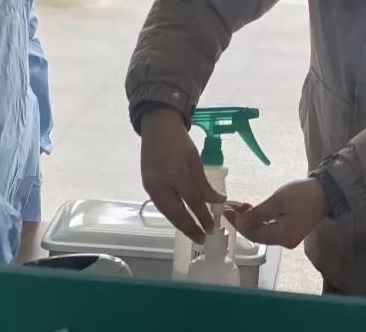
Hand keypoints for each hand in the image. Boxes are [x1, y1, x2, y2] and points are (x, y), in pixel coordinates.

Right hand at [140, 108, 224, 242]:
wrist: (157, 127)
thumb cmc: (180, 141)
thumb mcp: (195, 161)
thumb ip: (204, 184)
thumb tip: (218, 201)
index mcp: (177, 175)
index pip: (193, 202)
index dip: (203, 216)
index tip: (213, 227)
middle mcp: (161, 184)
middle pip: (177, 213)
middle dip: (190, 228)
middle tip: (202, 239)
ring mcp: (151, 186)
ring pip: (167, 212)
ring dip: (180, 225)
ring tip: (192, 234)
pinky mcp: (146, 186)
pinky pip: (161, 205)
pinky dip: (171, 215)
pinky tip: (180, 220)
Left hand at [225, 179, 327, 249]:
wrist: (326, 192)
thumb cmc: (302, 195)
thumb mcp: (277, 201)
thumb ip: (258, 214)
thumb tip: (240, 223)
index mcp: (281, 236)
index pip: (252, 234)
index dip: (238, 223)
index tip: (226, 210)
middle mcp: (284, 241)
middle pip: (257, 235)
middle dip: (242, 221)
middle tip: (231, 206)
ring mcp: (288, 237)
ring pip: (262, 231)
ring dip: (250, 219)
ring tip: (240, 205)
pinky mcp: (291, 230)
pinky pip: (270, 228)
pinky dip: (260, 219)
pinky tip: (254, 209)